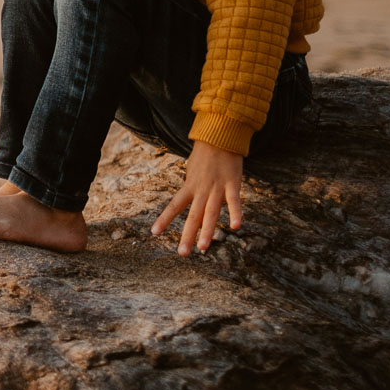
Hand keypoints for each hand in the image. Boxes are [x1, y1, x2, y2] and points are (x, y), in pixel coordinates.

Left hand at [151, 140, 242, 255]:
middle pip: (192, 216)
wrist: (219, 136)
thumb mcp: (193, 173)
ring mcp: (216, 188)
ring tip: (202, 248)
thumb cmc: (205, 157)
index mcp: (189, 186)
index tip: (154, 233)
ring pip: (210, 213)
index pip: (174, 205)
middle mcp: (201, 190)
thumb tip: (194, 210)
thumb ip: (193, 191)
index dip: (165, 219)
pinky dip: (235, 213)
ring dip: (206, 231)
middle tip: (182, 253)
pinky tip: (235, 227)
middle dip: (187, 235)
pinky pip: (234, 201)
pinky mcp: (232, 184)